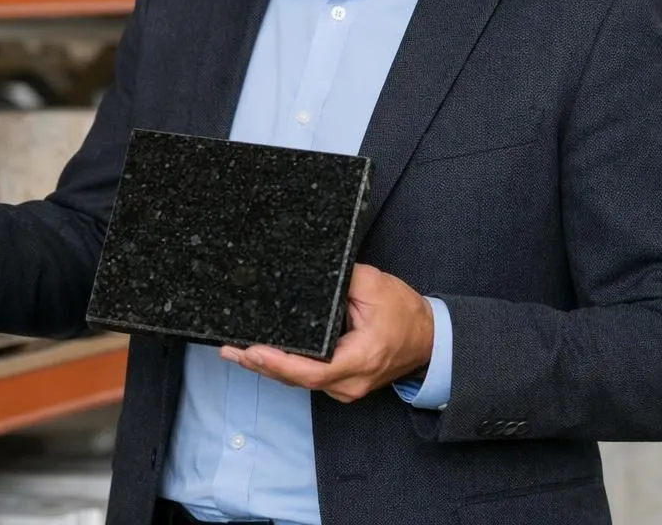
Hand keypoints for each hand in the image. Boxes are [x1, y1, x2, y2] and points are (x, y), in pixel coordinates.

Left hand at [220, 265, 433, 403]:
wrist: (430, 338)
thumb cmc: (405, 313)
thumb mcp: (373, 285)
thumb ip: (339, 280)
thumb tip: (300, 273)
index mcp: (360, 359)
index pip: (313, 371)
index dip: (280, 363)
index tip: (254, 350)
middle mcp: (351, 382)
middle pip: (298, 379)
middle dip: (262, 364)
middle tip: (231, 348)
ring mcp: (346, 388)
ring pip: (299, 382)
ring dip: (267, 367)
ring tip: (235, 351)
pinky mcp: (342, 384)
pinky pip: (308, 378)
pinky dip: (283, 368)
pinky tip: (260, 356)